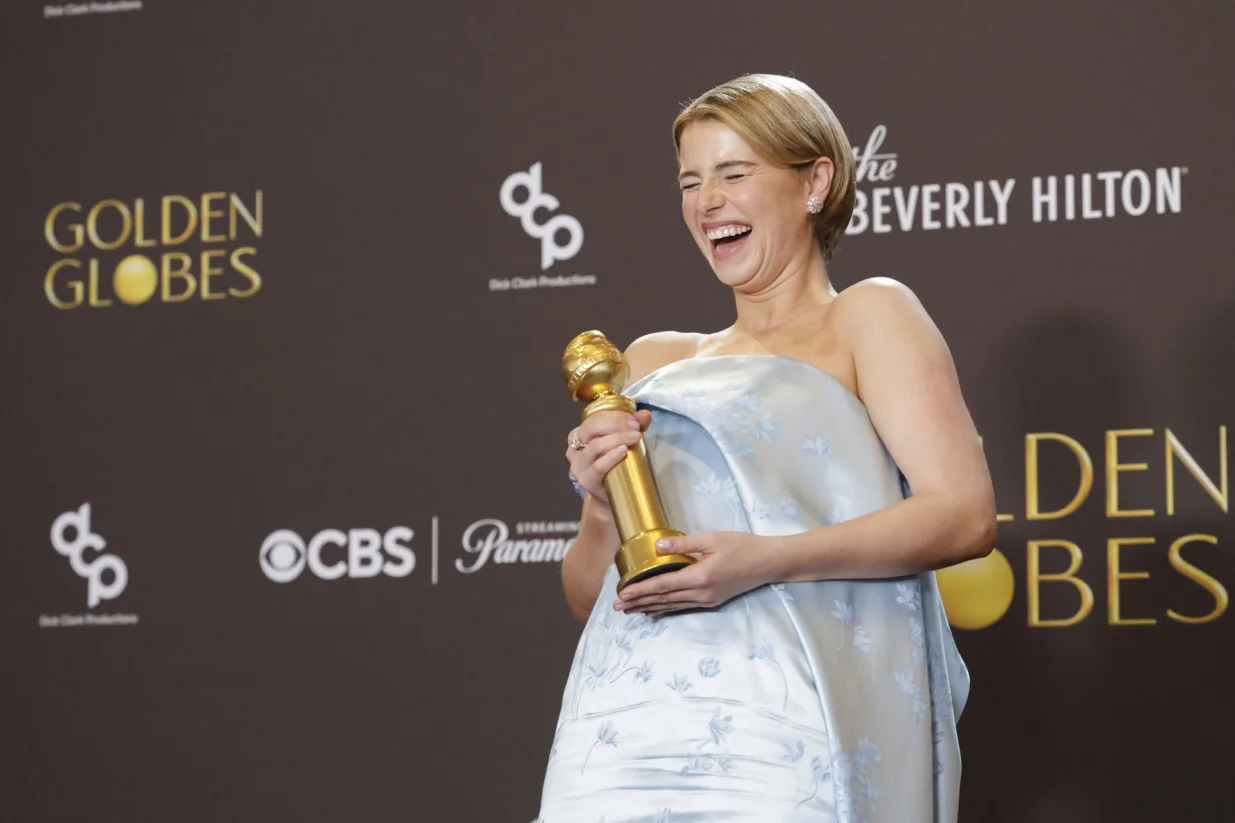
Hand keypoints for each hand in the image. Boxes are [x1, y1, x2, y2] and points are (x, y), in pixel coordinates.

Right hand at [565, 409, 653, 503]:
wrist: (612, 494)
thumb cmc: (615, 464)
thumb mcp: (622, 441)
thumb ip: (632, 427)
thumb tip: (645, 415)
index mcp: (580, 434)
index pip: (595, 418)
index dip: (615, 416)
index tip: (634, 420)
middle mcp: (575, 448)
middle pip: (592, 428)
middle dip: (616, 424)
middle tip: (636, 429)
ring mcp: (579, 465)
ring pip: (595, 445)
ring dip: (617, 438)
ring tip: (635, 437)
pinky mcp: (586, 480)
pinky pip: (598, 466)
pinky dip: (611, 457)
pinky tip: (623, 451)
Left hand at [613, 532, 779, 613]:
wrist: (769, 563)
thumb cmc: (742, 546)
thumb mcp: (712, 539)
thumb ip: (684, 543)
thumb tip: (658, 546)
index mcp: (699, 577)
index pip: (663, 585)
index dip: (641, 590)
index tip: (622, 594)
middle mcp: (701, 593)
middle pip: (663, 599)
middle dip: (639, 602)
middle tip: (617, 607)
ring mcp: (707, 600)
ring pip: (671, 605)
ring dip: (649, 607)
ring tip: (630, 611)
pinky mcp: (712, 601)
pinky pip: (683, 606)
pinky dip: (666, 608)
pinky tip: (654, 610)